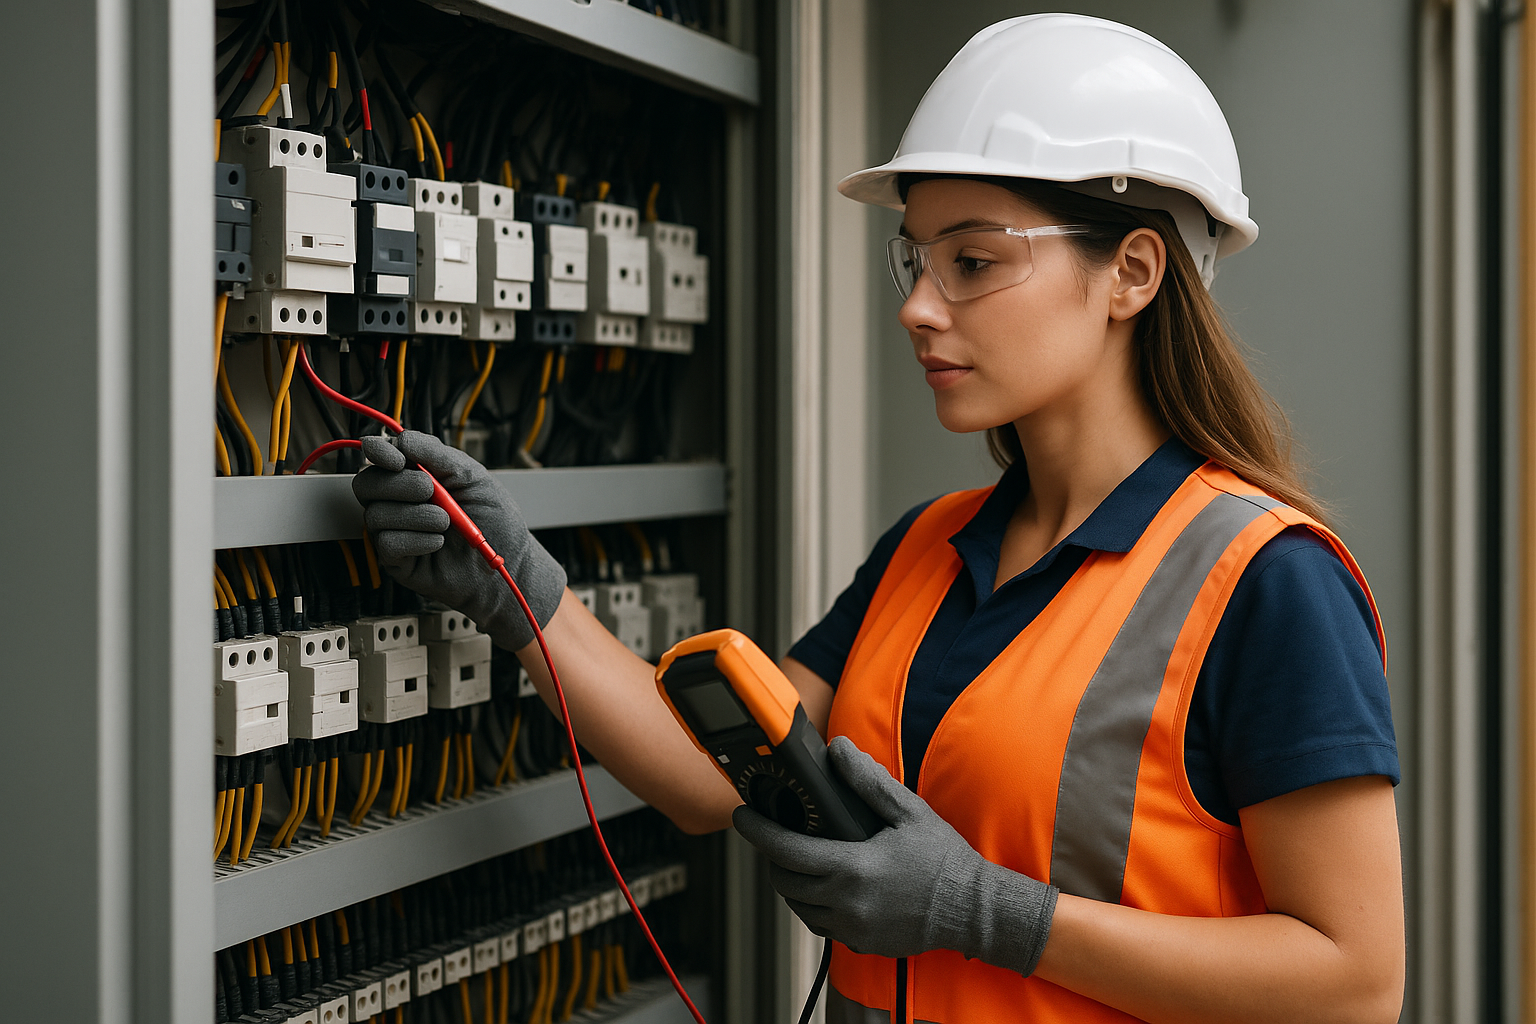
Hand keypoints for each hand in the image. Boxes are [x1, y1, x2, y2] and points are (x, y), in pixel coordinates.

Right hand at [351, 431, 565, 650]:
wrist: (507, 562)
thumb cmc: (494, 520)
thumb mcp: (473, 477)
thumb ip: (438, 455)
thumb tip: (402, 439)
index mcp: (415, 475)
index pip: (378, 456)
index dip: (379, 451)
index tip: (395, 457)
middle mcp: (399, 501)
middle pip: (367, 483)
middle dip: (399, 484)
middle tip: (431, 491)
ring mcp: (395, 530)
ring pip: (376, 514)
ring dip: (415, 515)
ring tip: (445, 522)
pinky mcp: (396, 559)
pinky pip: (387, 542)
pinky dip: (416, 540)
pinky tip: (438, 542)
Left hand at [733, 736, 1056, 974]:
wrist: (975, 909)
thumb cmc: (946, 861)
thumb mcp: (909, 812)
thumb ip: (868, 781)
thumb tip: (839, 750)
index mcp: (853, 868)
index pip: (786, 850)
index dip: (757, 831)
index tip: (742, 816)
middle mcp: (846, 903)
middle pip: (785, 881)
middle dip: (774, 858)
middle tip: (779, 836)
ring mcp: (853, 928)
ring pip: (799, 908)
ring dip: (794, 883)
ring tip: (804, 860)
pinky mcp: (862, 943)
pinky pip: (822, 926)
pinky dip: (816, 906)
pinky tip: (831, 887)